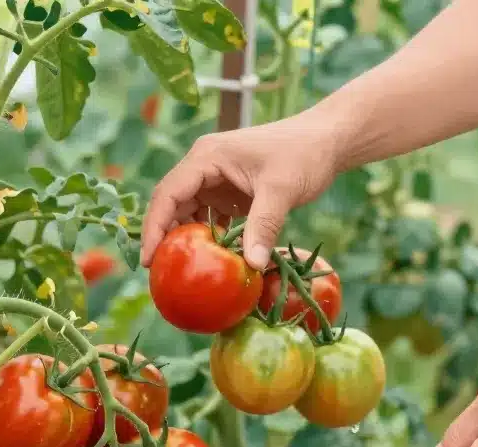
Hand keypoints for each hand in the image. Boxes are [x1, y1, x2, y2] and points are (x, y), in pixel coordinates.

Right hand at [139, 114, 340, 269]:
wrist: (328, 141)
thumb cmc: (304, 154)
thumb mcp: (282, 189)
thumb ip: (263, 226)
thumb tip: (253, 266)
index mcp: (207, 156)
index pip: (168, 194)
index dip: (154, 227)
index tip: (149, 260)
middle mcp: (204, 166)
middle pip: (171, 205)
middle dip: (163, 238)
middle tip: (160, 275)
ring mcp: (215, 180)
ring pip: (187, 214)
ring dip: (185, 241)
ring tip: (180, 272)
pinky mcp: (229, 193)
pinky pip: (209, 220)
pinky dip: (208, 240)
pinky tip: (211, 262)